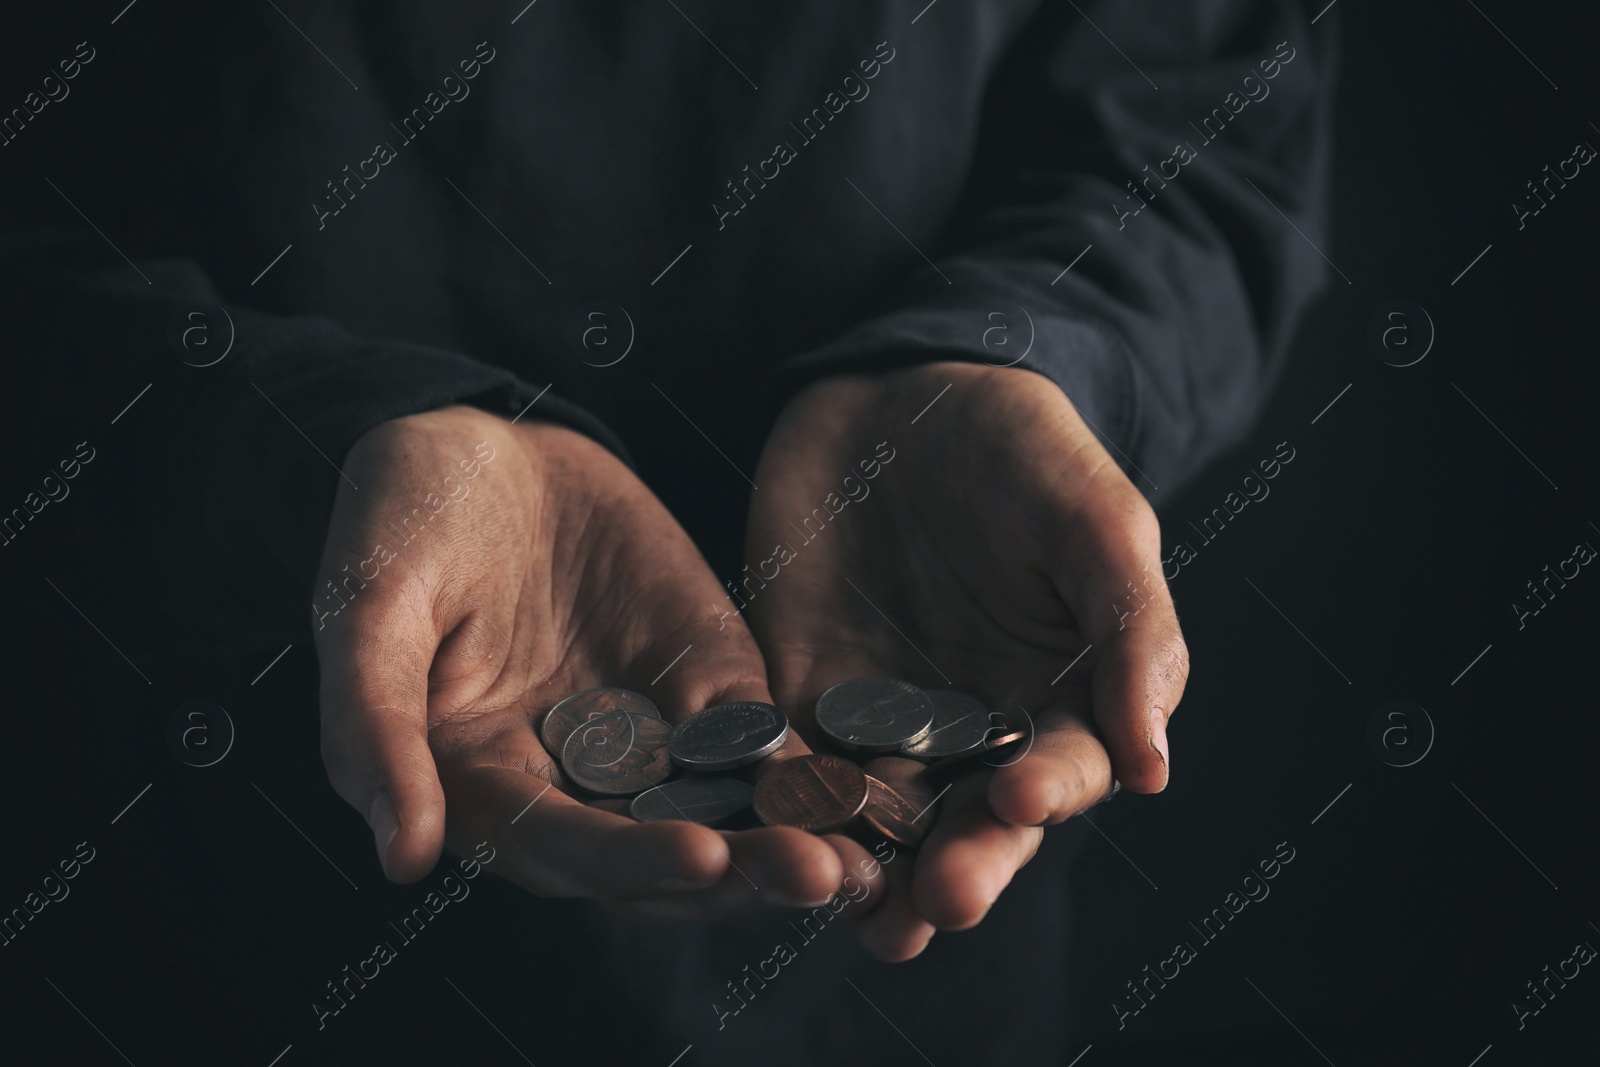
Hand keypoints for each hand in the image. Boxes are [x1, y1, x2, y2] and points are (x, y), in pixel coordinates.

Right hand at [313, 405, 844, 917]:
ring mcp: (647, 734)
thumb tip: (404, 854)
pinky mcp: (707, 681)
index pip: (560, 846)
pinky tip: (865, 783)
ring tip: (858, 861)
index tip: (698, 858)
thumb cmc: (401, 522)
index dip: (625, 857)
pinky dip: (808, 766)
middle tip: (815, 877)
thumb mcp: (367, 609)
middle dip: (736, 874)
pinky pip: (761, 737)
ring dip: (788, 840)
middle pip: (659, 852)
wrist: (481, 442)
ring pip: (722, 811)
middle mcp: (571, 780)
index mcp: (482, 783)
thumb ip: (374, 727)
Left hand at [744, 362, 1188, 958]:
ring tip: (860, 912)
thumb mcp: (1095, 520)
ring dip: (869, 868)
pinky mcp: (796, 697)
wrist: (899, 389)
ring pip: (877, 817)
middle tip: (937, 904)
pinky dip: (779, 797)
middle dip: (956, 866)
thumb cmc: (1022, 450)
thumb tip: (1155, 768)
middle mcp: (971, 731)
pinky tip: (766, 827)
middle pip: (968, 822)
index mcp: (1059, 700)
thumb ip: (1132, 633)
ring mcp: (880, 720)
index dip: (1046, 792)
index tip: (1021, 797)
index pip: (1063, 771)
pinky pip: (787, 758)